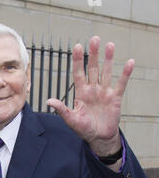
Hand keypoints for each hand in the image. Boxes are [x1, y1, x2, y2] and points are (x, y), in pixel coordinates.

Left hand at [47, 36, 132, 156]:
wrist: (99, 137)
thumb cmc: (83, 129)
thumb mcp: (71, 119)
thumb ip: (61, 109)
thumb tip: (48, 101)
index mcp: (80, 92)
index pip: (78, 73)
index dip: (77, 60)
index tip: (77, 46)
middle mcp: (92, 89)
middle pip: (92, 68)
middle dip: (93, 54)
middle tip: (94, 39)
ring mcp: (104, 92)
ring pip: (106, 72)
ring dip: (108, 59)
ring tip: (109, 45)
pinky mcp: (115, 98)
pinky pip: (121, 84)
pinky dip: (125, 74)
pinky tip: (129, 62)